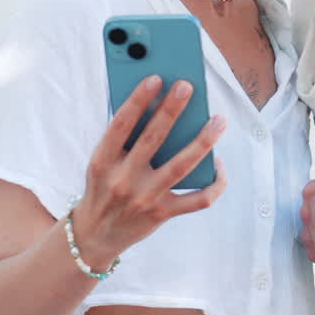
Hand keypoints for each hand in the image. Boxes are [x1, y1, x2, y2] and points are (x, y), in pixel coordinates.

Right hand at [71, 75, 227, 267]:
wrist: (94, 236)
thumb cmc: (104, 186)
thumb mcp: (102, 162)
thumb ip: (124, 139)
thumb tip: (159, 104)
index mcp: (102, 162)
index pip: (120, 125)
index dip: (137, 100)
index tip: (155, 78)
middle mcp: (122, 180)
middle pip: (152, 139)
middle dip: (171, 110)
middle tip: (187, 85)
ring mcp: (144, 198)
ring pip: (181, 166)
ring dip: (203, 141)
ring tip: (219, 120)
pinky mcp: (162, 214)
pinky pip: (198, 198)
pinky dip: (214, 182)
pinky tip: (219, 162)